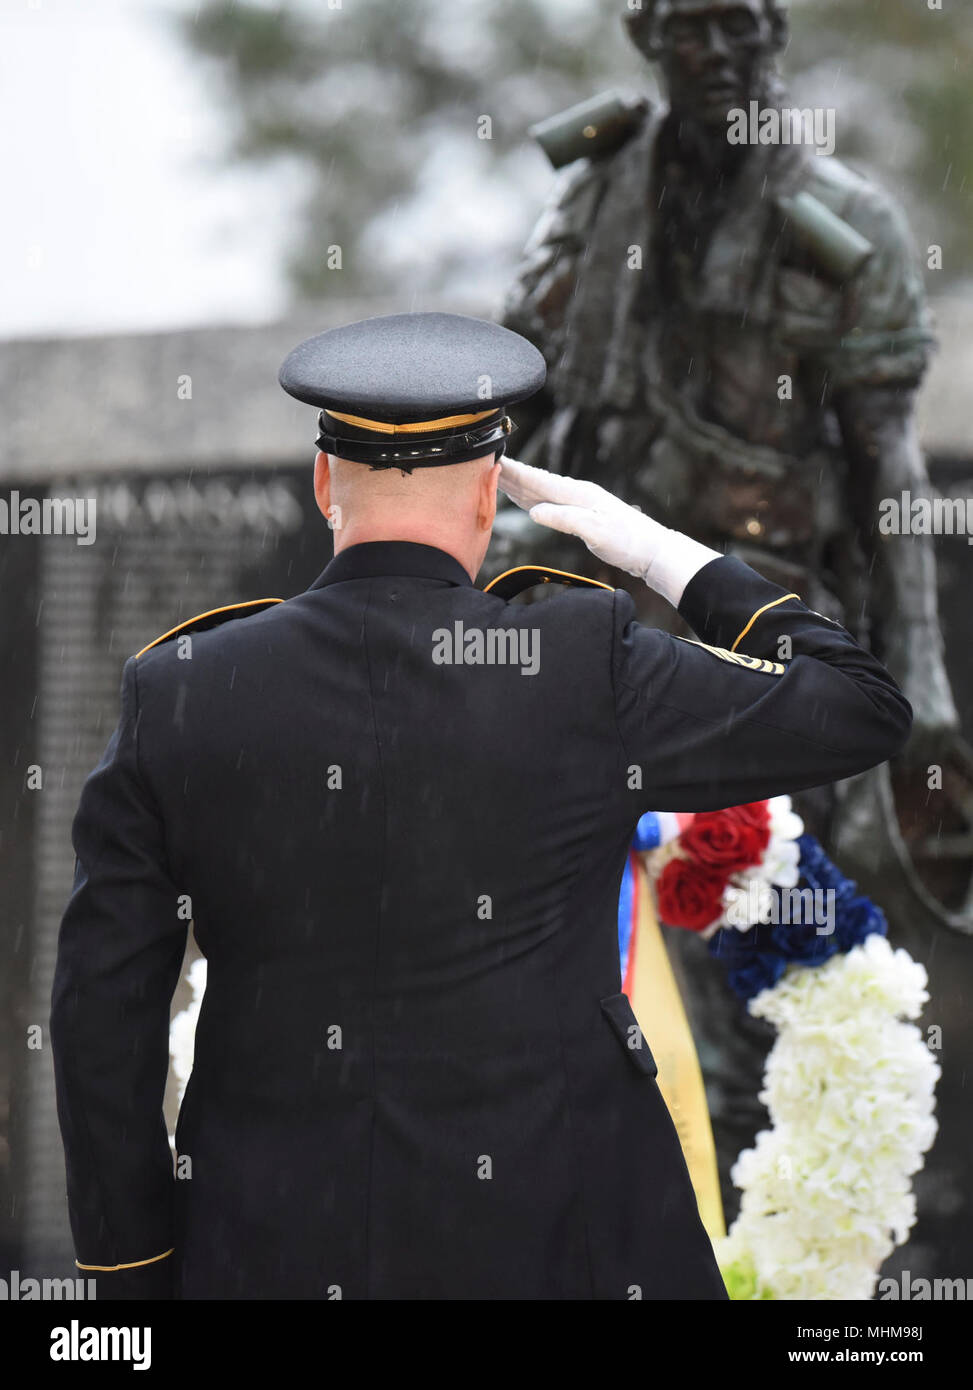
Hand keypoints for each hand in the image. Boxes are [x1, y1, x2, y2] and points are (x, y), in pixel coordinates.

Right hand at [498, 457, 720, 605]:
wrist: (652, 551)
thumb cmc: (628, 542)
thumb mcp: (595, 532)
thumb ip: (565, 519)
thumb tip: (534, 512)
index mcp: (578, 494)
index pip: (539, 480)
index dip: (515, 472)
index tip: (494, 460)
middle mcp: (576, 494)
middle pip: (536, 481)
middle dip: (510, 473)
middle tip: (483, 462)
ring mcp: (578, 503)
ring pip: (540, 491)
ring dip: (517, 483)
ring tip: (495, 475)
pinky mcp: (580, 515)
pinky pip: (548, 503)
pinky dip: (531, 497)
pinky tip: (523, 498)